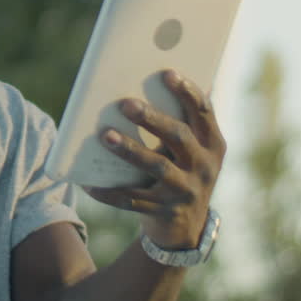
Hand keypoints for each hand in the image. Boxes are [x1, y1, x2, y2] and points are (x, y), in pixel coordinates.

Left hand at [82, 70, 225, 249]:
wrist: (185, 227)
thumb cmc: (179, 171)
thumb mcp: (187, 151)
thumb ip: (175, 123)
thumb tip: (142, 87)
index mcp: (212, 144)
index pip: (204, 111)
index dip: (187, 91)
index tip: (168, 73)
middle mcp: (205, 167)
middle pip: (178, 136)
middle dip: (152, 118)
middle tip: (125, 103)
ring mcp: (186, 191)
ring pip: (157, 166)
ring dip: (130, 149)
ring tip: (105, 135)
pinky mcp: (165, 212)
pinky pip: (133, 200)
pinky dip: (109, 192)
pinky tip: (88, 183)